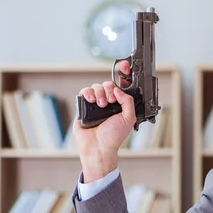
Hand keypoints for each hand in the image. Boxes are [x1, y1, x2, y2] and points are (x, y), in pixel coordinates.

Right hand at [73, 61, 135, 182]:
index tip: (126, 66)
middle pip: (108, 84)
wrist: (98, 146)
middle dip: (110, 89)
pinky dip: (88, 93)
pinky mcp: (83, 105)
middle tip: (110, 101)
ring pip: (97, 86)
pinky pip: (84, 92)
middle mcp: (108, 102)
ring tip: (101, 105)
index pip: (122, 86)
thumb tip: (119, 90)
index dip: (124, 75)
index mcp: (120, 104)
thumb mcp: (129, 118)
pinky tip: (92, 100)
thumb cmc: (114, 136)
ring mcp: (95, 103)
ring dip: (100, 93)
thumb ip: (127, 102)